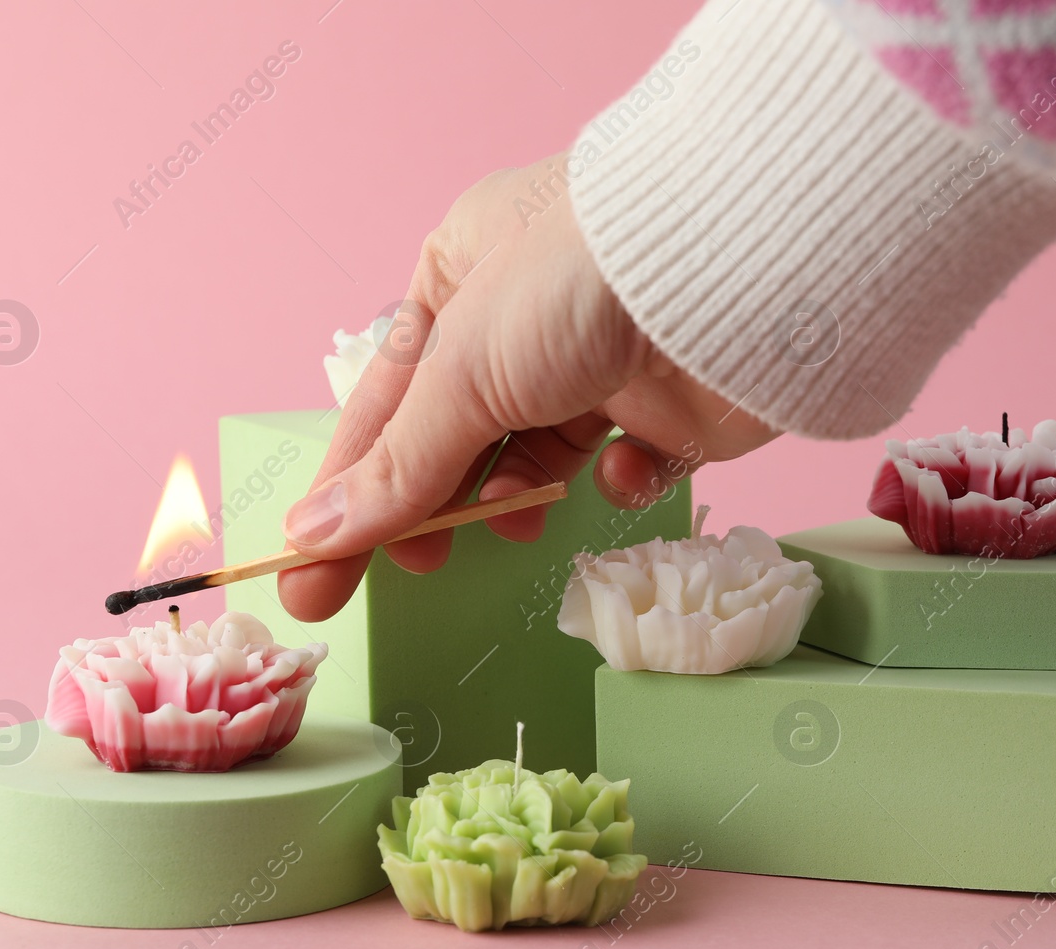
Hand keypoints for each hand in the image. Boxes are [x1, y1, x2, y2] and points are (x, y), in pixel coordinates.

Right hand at [277, 153, 778, 622]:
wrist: (739, 270)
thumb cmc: (577, 283)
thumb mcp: (463, 371)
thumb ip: (398, 466)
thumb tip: (316, 536)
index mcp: (456, 274)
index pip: (383, 400)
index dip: (348, 488)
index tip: (315, 571)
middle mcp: (526, 315)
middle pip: (455, 434)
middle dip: (434, 503)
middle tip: (416, 569)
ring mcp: (600, 358)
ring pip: (536, 455)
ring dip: (518, 498)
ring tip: (512, 526)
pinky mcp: (668, 402)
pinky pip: (625, 461)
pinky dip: (616, 481)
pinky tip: (619, 471)